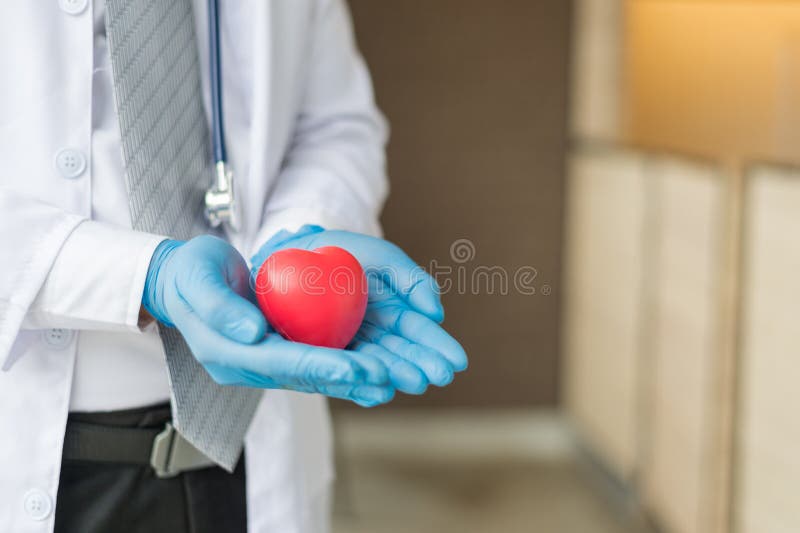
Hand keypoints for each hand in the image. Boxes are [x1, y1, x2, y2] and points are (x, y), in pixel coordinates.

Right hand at [143, 235, 394, 406]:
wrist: (184, 283)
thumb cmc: (190, 276)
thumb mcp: (196, 281)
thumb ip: (220, 307)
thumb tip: (253, 332)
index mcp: (229, 354)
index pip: (283, 362)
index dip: (322, 366)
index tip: (359, 368)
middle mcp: (253, 366)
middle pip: (310, 375)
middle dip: (353, 377)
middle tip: (394, 376)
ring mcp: (268, 361)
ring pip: (321, 374)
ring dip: (360, 378)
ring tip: (401, 378)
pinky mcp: (281, 351)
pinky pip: (320, 363)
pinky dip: (350, 368)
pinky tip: (383, 370)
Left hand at [251, 226, 468, 395]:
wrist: (286, 254)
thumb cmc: (337, 252)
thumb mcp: (380, 256)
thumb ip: (411, 279)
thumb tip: (436, 313)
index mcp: (392, 313)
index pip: (418, 333)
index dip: (437, 346)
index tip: (457, 361)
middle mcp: (373, 336)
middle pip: (399, 354)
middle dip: (420, 365)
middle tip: (438, 376)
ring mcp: (346, 350)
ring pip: (373, 367)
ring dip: (395, 376)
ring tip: (414, 381)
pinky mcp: (318, 360)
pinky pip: (340, 377)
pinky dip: (359, 386)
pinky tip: (376, 393)